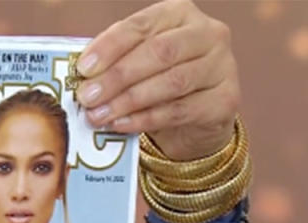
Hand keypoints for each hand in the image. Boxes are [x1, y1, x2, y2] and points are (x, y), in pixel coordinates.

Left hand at [75, 0, 239, 160]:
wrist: (197, 116)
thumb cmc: (159, 81)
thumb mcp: (138, 63)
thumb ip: (115, 62)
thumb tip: (81, 77)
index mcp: (179, 13)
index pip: (141, 25)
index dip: (110, 47)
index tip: (83, 69)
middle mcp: (208, 33)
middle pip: (159, 52)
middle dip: (117, 76)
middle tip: (87, 97)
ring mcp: (223, 66)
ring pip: (171, 82)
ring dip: (129, 101)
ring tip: (98, 115)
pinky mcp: (226, 100)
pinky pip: (181, 110)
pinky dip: (146, 119)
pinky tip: (121, 124)